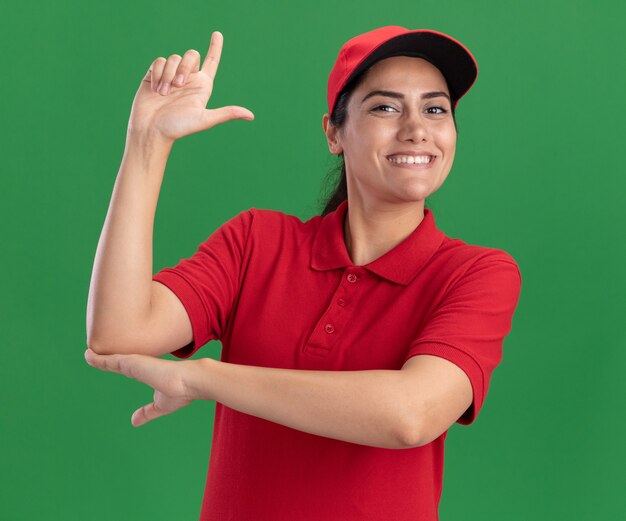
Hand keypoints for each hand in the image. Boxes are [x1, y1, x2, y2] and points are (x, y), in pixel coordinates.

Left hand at [84, 348, 194, 426]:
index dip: (117, 365)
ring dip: (98, 357)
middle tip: (93, 355)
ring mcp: (135, 363)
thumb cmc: (181, 392)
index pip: (128, 367)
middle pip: (118, 360)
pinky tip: (88, 356)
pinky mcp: (132, 363)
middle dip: (106, 358)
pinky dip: (97, 359)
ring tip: (87, 354)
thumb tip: (133, 422)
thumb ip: (146, 412)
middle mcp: (140, 365)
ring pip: (112, 359)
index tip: (108, 363)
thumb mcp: (160, 406)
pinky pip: (109, 360)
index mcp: (147, 372)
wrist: (191, 381)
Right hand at [127, 31, 253, 143]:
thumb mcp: (205, 120)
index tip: (217, 34)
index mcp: (202, 86)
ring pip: (174, 58)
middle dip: (185, 68)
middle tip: (179, 87)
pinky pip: (159, 61)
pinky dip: (158, 74)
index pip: (212, 62)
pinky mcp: (155, 74)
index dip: (215, 47)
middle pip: (191, 55)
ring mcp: (171, 76)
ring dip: (169, 75)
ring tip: (164, 94)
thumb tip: (251, 116)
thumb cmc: (178, 127)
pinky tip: (156, 89)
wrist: (152, 130)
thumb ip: (227, 113)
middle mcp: (188, 79)